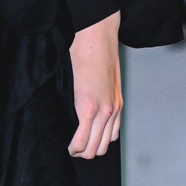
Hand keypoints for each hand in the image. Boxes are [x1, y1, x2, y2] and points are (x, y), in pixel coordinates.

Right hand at [67, 10, 121, 158]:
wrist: (97, 35)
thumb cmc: (97, 50)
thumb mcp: (105, 77)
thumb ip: (99, 92)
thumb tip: (87, 99)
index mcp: (116, 103)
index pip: (111, 136)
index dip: (96, 143)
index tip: (84, 143)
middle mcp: (113, 111)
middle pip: (102, 147)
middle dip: (87, 151)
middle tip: (74, 148)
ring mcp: (102, 111)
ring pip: (93, 147)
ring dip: (80, 151)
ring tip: (70, 148)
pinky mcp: (88, 107)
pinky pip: (81, 138)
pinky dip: (74, 146)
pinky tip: (68, 147)